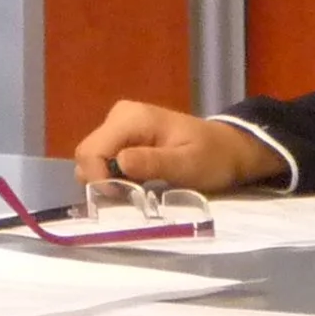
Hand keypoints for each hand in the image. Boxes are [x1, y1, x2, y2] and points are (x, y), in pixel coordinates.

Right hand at [71, 100, 284, 192]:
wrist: (228, 148)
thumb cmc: (212, 157)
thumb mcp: (188, 164)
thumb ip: (154, 163)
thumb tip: (119, 163)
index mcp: (132, 118)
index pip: (91, 151)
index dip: (98, 180)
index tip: (122, 198)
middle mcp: (119, 116)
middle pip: (86, 155)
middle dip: (101, 182)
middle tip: (132, 197)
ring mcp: (119, 126)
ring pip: (91, 161)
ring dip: (107, 182)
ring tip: (137, 190)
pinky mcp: (122, 138)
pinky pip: (103, 162)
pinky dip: (113, 178)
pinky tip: (136, 184)